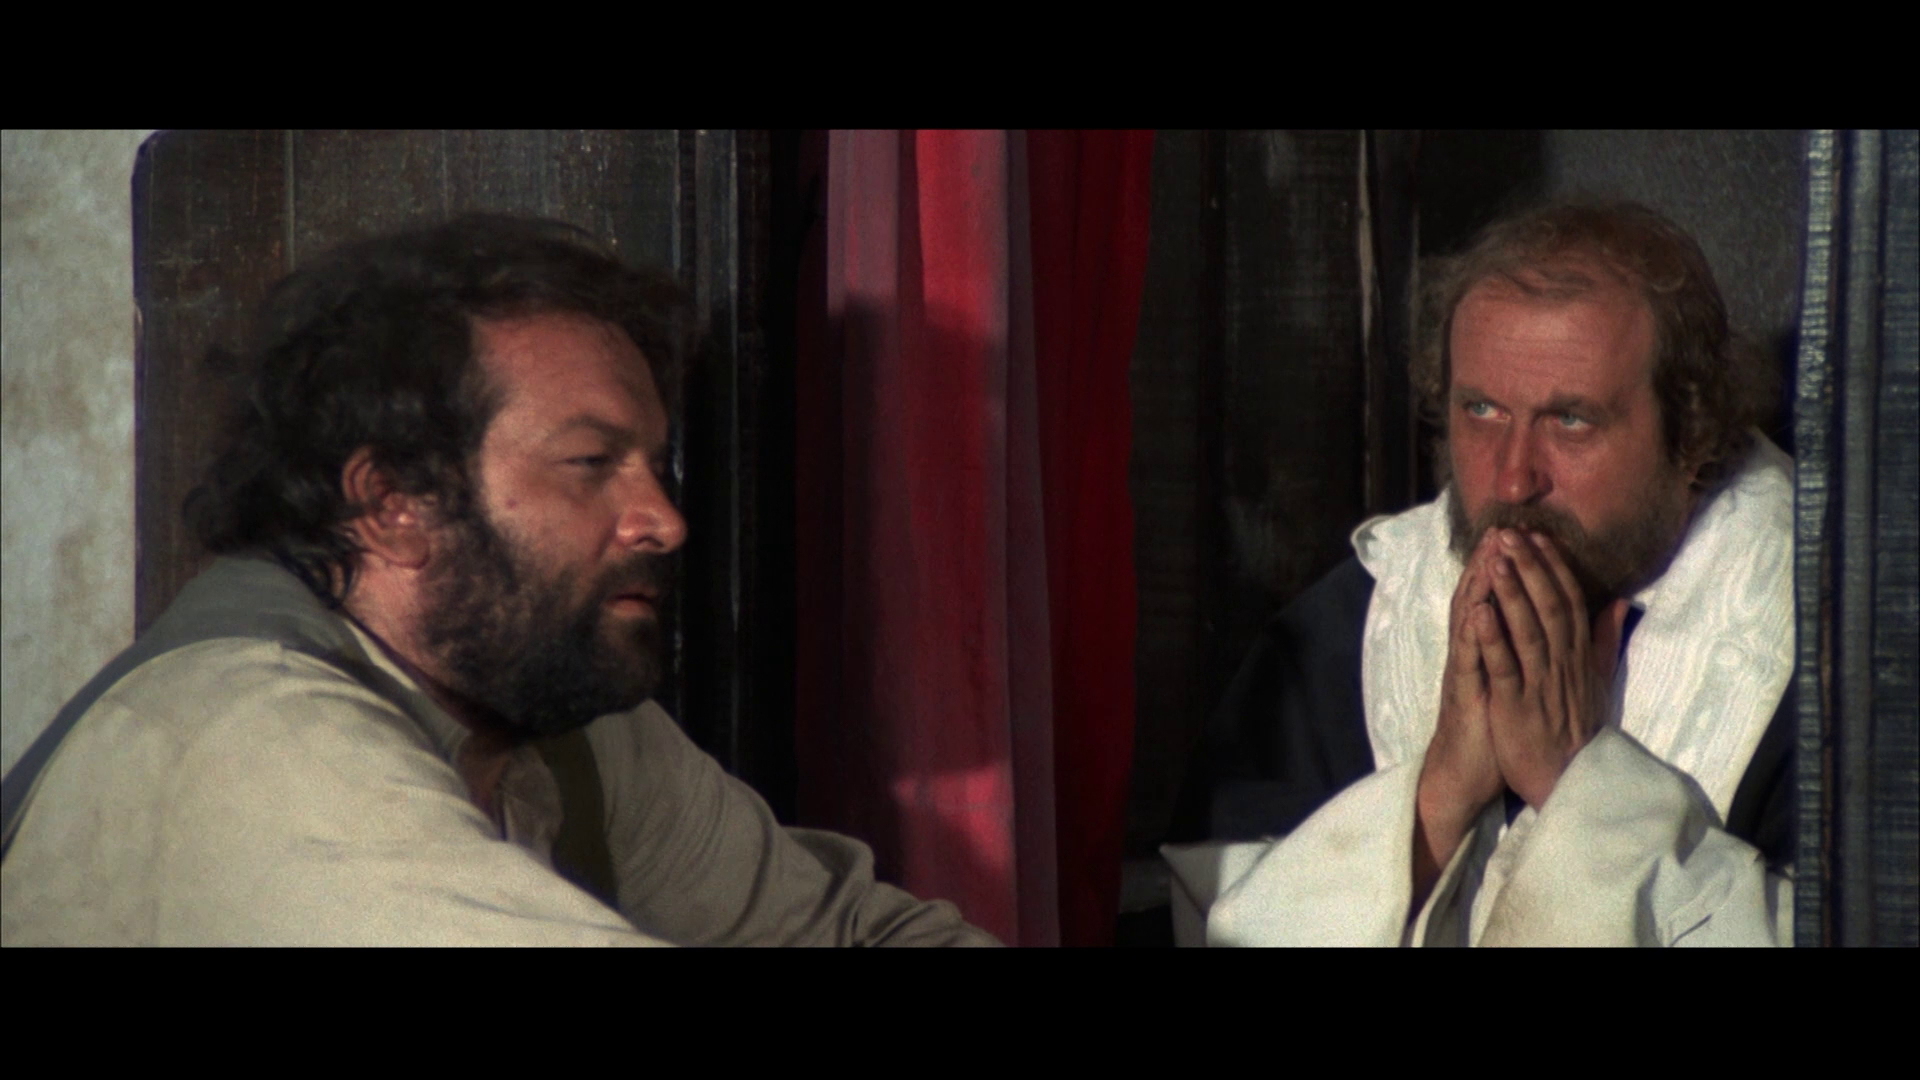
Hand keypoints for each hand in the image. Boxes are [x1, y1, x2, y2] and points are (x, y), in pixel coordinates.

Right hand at [1414, 531, 1505, 895]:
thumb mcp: (1519, 687)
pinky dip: (1471, 634)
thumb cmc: (1494, 730)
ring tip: (1489, 553)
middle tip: (1505, 527)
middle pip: (1482, 598)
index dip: (1519, 568)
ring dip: (1479, 586)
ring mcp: (1466, 670)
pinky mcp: (1461, 693)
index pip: (1504, 599)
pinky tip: (1476, 610)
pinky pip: (1466, 659)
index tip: (1534, 536)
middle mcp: (1475, 652)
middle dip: (1494, 562)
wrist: (1466, 774)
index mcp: (1493, 650)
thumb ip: (1533, 656)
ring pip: (1470, 619)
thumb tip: (1553, 632)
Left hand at [1478, 529, 1629, 808]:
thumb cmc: (1574, 729)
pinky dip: (1492, 638)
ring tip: (1497, 559)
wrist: (1567, 781)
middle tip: (1512, 532)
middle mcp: (1563, 665)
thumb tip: (1618, 601)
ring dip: (1513, 592)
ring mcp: (1540, 684)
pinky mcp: (1517, 705)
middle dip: (1532, 568)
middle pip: (1550, 607)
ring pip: (1529, 630)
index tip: (1539, 535)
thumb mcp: (1597, 681)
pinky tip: (1478, 611)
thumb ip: (1604, 640)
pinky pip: (1505, 667)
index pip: (1570, 601)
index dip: (1554, 567)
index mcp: (1579, 656)